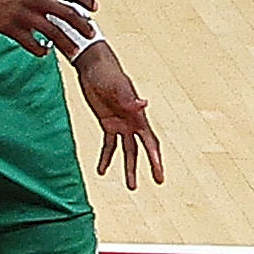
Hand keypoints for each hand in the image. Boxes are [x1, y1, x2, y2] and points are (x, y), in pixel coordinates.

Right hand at [0, 0, 94, 53]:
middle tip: (89, 34)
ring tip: (74, 50)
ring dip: (66, 43)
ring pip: (53, 32)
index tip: (93, 8)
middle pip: (67, 14)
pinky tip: (44, 50)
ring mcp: (25, 14)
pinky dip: (41, 49)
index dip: (85, 0)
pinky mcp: (12, 27)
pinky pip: (31, 43)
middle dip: (82, 26)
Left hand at [77, 43, 165, 188]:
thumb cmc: (107, 74)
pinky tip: (102, 171)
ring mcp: (121, 124)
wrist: (93, 67)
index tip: (160, 175)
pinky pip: (109, 145)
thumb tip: (143, 104)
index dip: (155, 159)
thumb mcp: (116, 86)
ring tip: (131, 187)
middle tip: (158, 182)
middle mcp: (132, 122)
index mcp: (138, 116)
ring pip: (127, 151)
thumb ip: (128, 98)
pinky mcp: (107, 123)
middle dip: (150, 166)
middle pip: (142, 149)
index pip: (150, 142)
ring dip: (128, 167)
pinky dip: (106, 158)